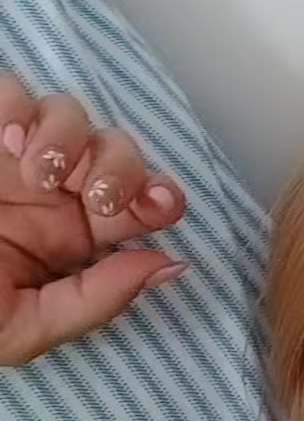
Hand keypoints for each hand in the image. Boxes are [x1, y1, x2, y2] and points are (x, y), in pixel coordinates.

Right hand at [0, 73, 187, 364]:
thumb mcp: (20, 328)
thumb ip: (96, 300)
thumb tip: (170, 266)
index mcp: (68, 239)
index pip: (138, 205)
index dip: (161, 196)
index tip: (162, 205)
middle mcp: (47, 191)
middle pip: (117, 150)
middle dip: (122, 166)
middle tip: (99, 198)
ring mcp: (9, 154)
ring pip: (71, 113)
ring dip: (71, 136)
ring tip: (40, 172)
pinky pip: (11, 92)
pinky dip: (19, 107)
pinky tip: (10, 146)